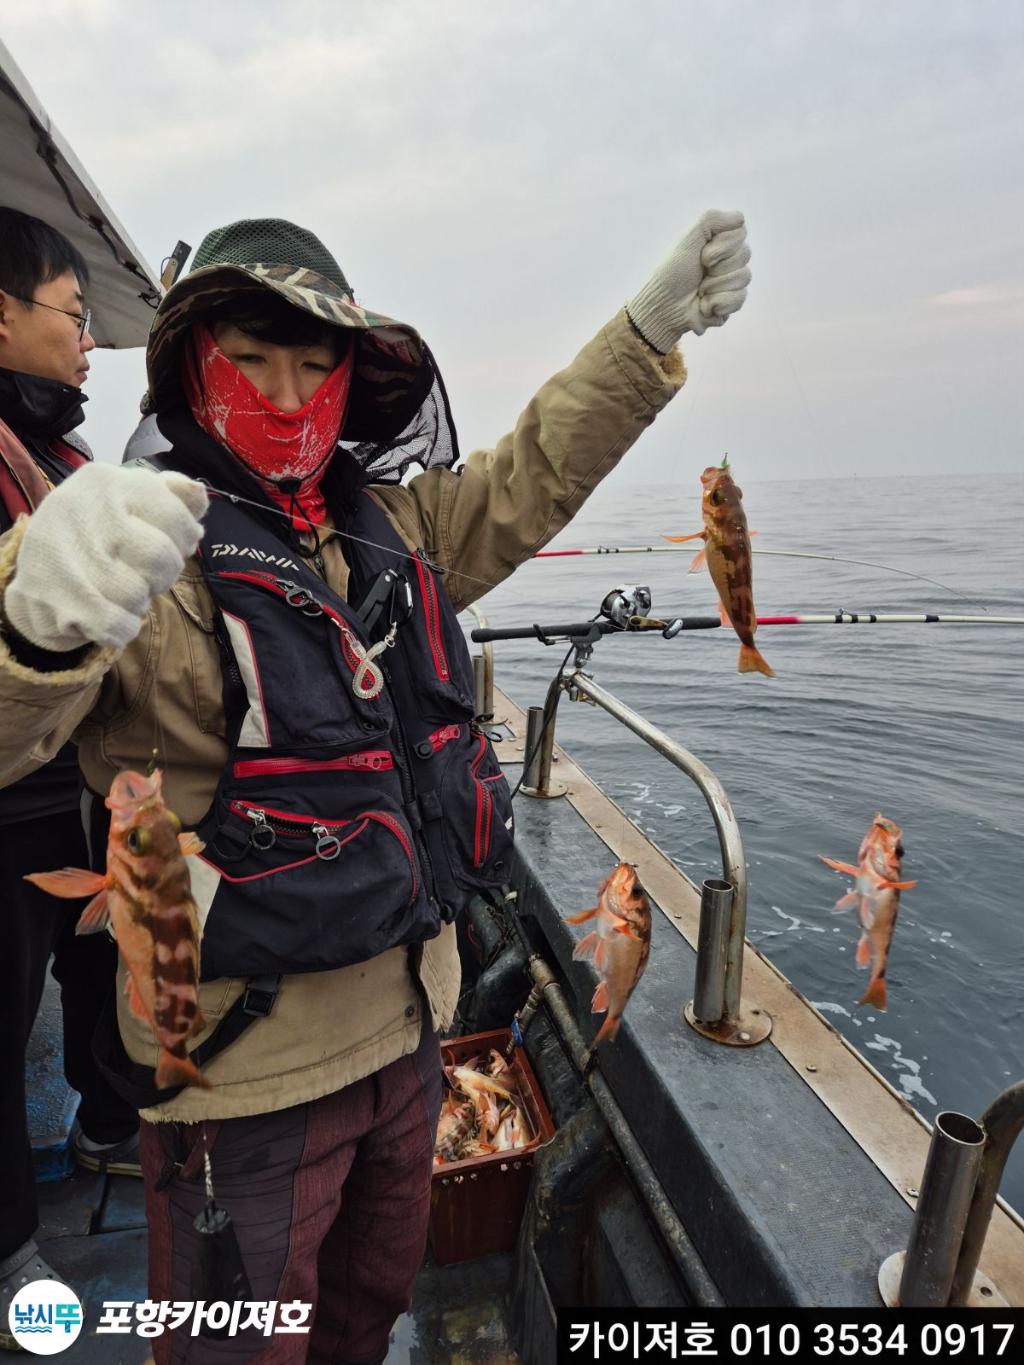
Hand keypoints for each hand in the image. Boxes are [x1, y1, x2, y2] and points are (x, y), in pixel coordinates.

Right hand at [5, 463, 207, 650]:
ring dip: (137, 604)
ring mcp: (61, 554)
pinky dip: (122, 629)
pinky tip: (109, 618)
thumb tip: (199, 495)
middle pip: (161, 559)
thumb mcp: (134, 504)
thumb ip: (174, 497)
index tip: (165, 545)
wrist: (36, 577)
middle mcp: (80, 509)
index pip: (178, 519)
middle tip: (138, 574)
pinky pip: (117, 626)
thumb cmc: (98, 536)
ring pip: (138, 595)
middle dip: (159, 577)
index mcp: (106, 481)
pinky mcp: (52, 598)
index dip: (183, 542)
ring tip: (115, 591)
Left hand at [626, 210, 751, 351]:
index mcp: (719, 242)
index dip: (722, 246)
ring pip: (744, 277)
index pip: (741, 233)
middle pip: (745, 254)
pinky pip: (739, 299)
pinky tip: (704, 305)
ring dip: (715, 285)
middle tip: (701, 273)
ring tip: (700, 291)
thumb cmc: (672, 272)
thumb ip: (712, 219)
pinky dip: (718, 302)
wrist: (664, 306)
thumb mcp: (688, 238)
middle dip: (718, 266)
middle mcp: (729, 260)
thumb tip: (739, 218)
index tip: (702, 255)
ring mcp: (732, 282)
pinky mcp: (731, 304)